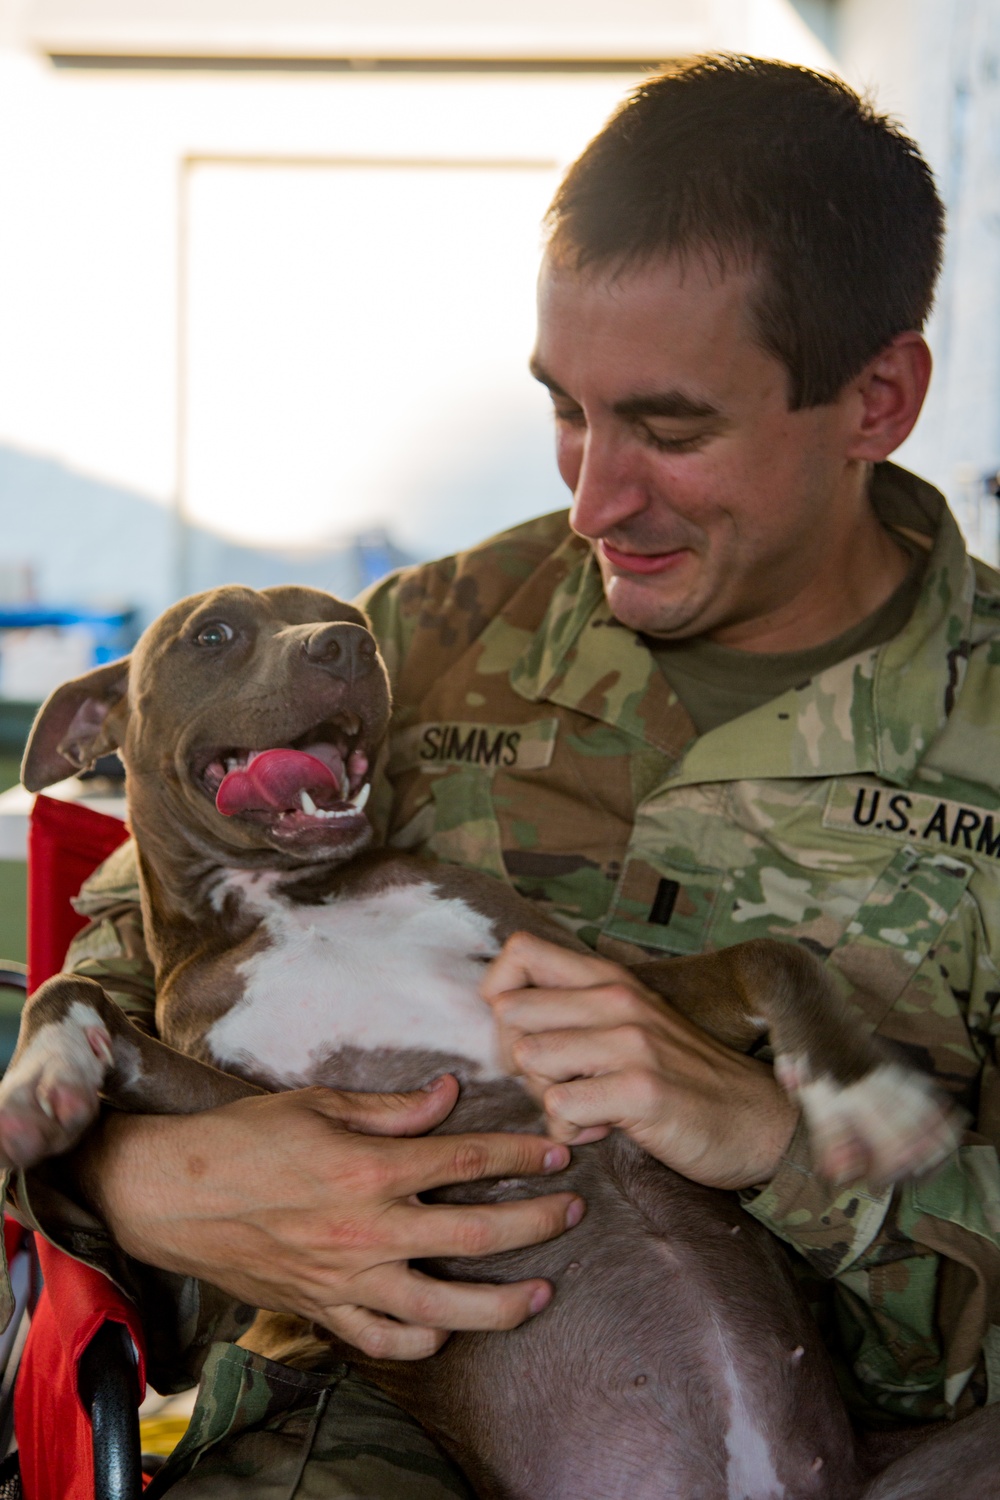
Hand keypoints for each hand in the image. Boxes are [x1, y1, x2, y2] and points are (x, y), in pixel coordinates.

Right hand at [74, 1076, 583, 1359]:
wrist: (171, 1193)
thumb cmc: (242, 1138)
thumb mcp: (318, 1102)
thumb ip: (392, 1108)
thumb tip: (450, 1094)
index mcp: (369, 1168)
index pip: (467, 1160)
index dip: (521, 1156)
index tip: (558, 1152)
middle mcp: (367, 1230)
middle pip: (474, 1237)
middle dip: (536, 1224)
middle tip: (574, 1212)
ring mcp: (347, 1279)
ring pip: (442, 1310)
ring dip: (501, 1305)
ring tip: (541, 1295)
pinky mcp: (322, 1309)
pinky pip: (384, 1341)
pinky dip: (423, 1344)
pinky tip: (449, 1333)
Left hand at [481, 932, 797, 1190]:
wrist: (757, 1121)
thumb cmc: (683, 1077)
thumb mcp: (630, 1024)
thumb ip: (574, 1011)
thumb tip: (501, 1015)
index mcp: (610, 979)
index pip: (518, 950)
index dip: (500, 993)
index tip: (523, 1033)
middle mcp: (618, 999)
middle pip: (510, 1012)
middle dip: (520, 1059)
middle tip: (562, 1082)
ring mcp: (631, 1041)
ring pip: (529, 1059)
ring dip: (546, 1096)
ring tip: (588, 1107)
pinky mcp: (642, 1089)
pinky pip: (560, 1107)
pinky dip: (571, 1130)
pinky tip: (604, 1129)